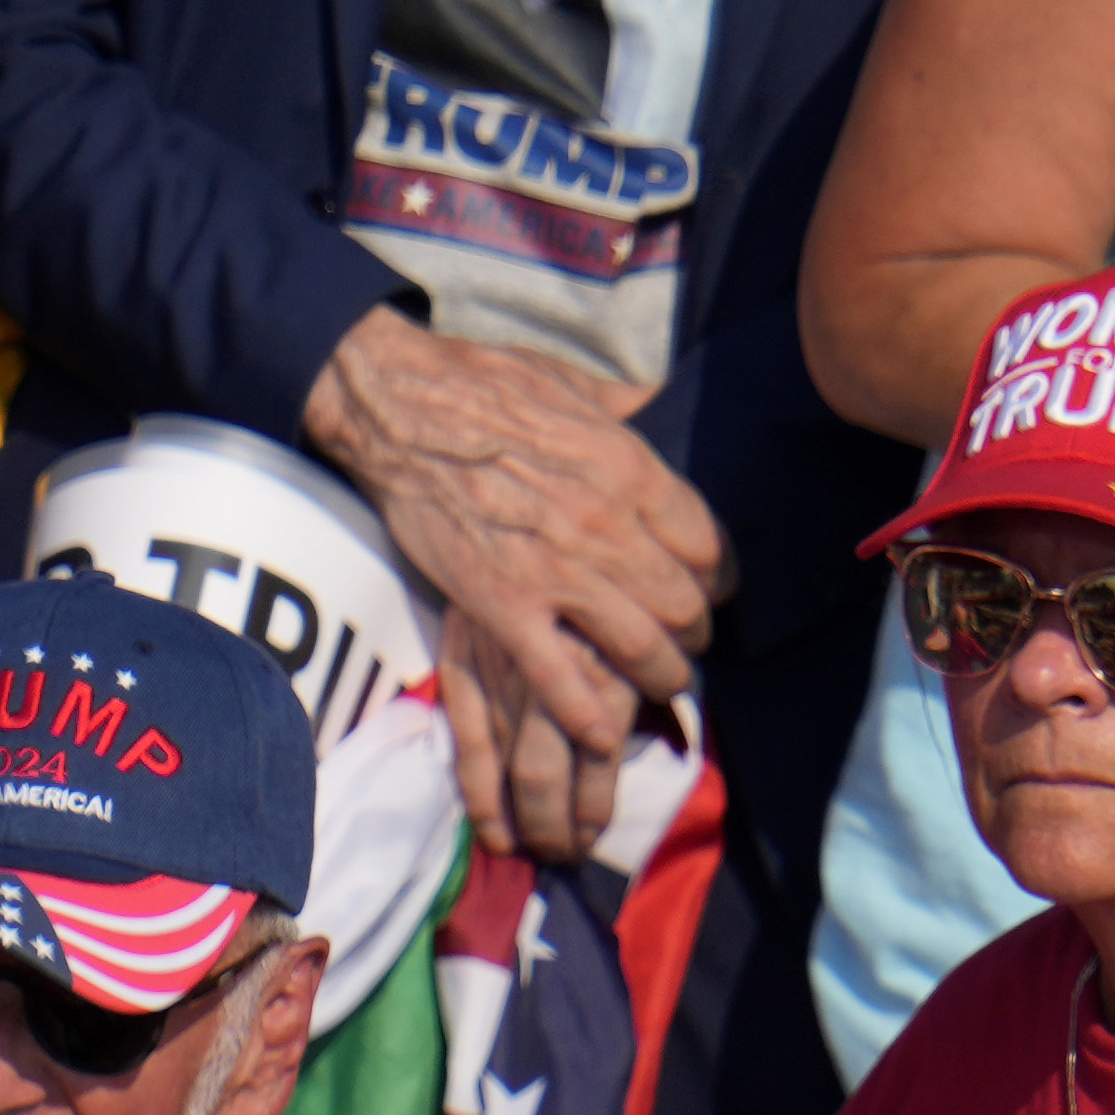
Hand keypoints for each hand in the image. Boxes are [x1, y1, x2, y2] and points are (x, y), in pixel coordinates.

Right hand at [303, 310, 718, 838]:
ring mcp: (554, 569)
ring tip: (662, 682)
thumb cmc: (482, 385)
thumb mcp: (576, 383)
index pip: (708, 544)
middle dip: (694, 629)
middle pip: (684, 600)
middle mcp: (606, 524)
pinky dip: (585, 710)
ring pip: (641, 643)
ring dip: (660, 672)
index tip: (708, 587)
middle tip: (687, 639)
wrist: (398, 406)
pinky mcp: (500, 603)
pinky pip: (556, 673)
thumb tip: (657, 404)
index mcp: (631, 468)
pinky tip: (603, 731)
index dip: (716, 576)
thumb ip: (626, 409)